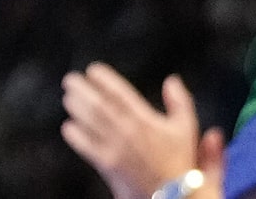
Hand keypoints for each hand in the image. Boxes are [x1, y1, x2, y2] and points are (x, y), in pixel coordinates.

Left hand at [60, 63, 208, 198]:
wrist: (174, 197)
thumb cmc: (179, 162)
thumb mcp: (187, 128)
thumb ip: (180, 102)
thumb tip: (172, 80)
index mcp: (144, 120)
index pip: (119, 93)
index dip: (103, 78)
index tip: (93, 70)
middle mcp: (127, 132)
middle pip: (98, 105)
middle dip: (81, 90)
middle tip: (71, 80)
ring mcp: (115, 149)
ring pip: (89, 122)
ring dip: (76, 108)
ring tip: (68, 97)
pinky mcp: (107, 166)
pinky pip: (86, 148)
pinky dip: (75, 136)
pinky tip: (69, 127)